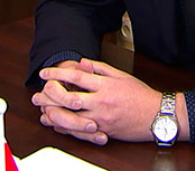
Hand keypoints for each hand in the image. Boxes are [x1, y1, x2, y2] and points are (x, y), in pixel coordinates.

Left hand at [31, 58, 161, 143]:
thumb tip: (82, 63)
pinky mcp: (103, 132)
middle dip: (49, 96)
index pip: (75, 78)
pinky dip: (65, 128)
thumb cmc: (140, 95)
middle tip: (37, 94)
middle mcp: (100, 102)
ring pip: (70, 117)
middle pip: (68, 98)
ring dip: (53, 113)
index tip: (44, 73)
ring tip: (42, 110)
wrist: (157, 116)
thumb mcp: (121, 75)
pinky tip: (57, 124)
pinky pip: (79, 131)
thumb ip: (100, 68)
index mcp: (105, 85)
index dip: (57, 74)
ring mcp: (101, 119)